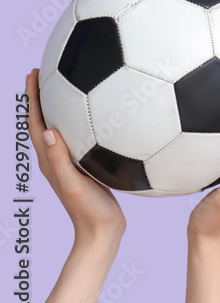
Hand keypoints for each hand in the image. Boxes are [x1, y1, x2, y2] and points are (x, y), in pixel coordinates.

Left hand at [25, 68, 125, 242]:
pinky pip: (82, 137)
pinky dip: (86, 121)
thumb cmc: (88, 210)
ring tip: (71, 87)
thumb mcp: (73, 184)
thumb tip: (49, 130)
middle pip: (45, 120)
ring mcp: (72, 162)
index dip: (32, 98)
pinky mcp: (87, 166)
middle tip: (49, 71)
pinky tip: (103, 117)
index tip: (34, 74)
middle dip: (43, 96)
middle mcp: (57, 157)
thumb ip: (60, 160)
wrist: (103, 231)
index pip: (35, 122)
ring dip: (62, 107)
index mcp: (49, 160)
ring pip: (63, 127)